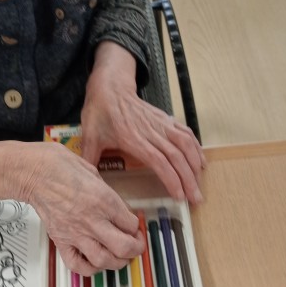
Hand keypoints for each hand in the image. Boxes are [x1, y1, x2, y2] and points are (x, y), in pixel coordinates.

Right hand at [23, 143, 144, 274]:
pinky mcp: (60, 240)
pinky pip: (77, 265)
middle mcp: (92, 220)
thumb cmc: (59, 165)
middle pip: (124, 247)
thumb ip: (108, 193)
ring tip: (119, 256)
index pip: (131, 224)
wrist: (33, 172)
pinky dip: (90, 269)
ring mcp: (75, 233)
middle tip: (136, 245)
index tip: (134, 225)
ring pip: (104, 260)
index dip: (136, 226)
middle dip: (135, 249)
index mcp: (104, 200)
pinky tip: (95, 262)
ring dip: (117, 262)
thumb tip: (118, 207)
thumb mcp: (93, 172)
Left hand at [81, 42, 204, 203]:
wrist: (110, 87)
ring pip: (185, 145)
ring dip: (195, 165)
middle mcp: (151, 131)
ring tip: (199, 185)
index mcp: (133, 139)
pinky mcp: (165, 119)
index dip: (172, 179)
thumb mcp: (89, 136)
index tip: (179, 195)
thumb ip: (88, 159)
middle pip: (176, 157)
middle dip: (188, 180)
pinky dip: (196, 147)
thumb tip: (85, 182)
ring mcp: (160, 124)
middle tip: (195, 199)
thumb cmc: (100, 112)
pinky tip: (200, 162)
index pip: (159, 161)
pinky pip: (185, 133)